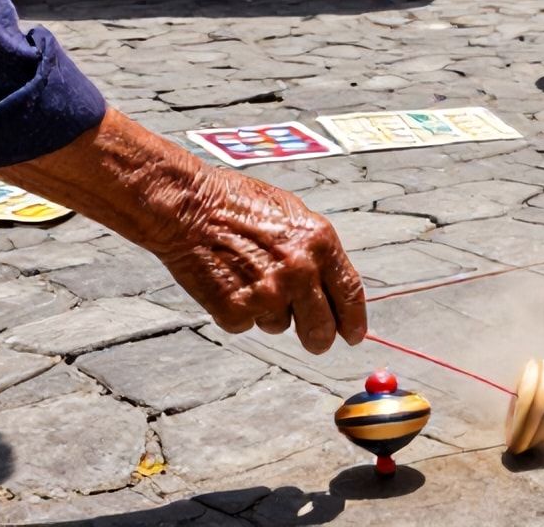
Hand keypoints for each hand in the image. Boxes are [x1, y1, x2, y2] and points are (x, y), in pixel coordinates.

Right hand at [150, 166, 365, 353]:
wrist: (189, 205)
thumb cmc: (236, 202)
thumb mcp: (291, 214)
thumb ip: (314, 249)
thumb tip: (331, 282)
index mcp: (320, 243)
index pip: (350, 293)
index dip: (353, 320)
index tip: (353, 335)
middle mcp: (301, 271)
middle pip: (322, 328)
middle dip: (319, 339)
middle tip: (314, 341)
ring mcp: (268, 293)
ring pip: (279, 325)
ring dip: (268, 312)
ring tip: (246, 277)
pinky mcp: (236, 310)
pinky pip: (245, 325)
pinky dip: (237, 312)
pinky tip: (227, 284)